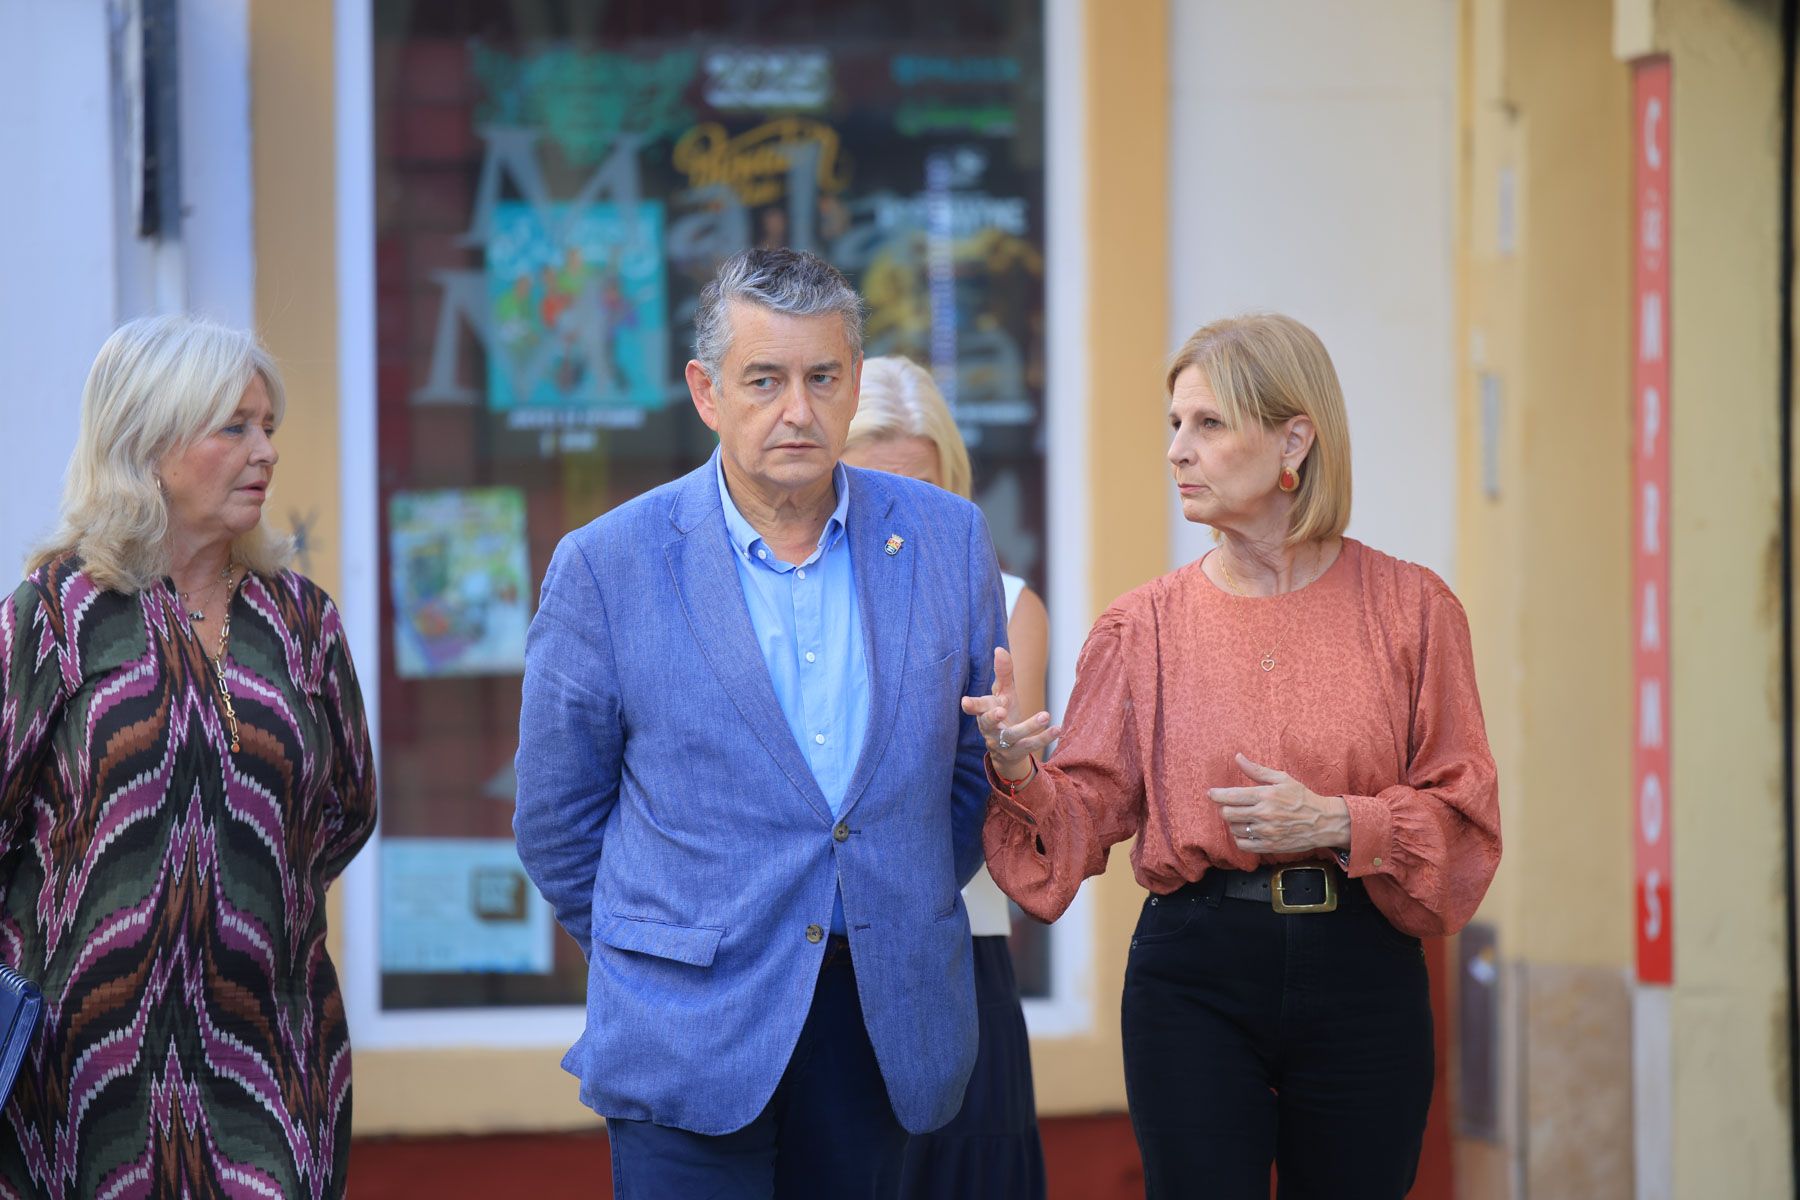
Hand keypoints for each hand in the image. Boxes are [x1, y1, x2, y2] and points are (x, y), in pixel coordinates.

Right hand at [961, 647, 1060, 782]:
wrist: (1007, 749)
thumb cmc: (1003, 713)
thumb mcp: (1003, 694)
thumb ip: (1003, 673)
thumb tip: (1000, 649)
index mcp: (984, 712)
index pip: (976, 708)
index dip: (970, 705)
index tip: (965, 702)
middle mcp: (990, 729)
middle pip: (988, 723)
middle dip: (993, 718)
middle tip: (1001, 711)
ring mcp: (1003, 742)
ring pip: (1013, 735)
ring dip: (1029, 726)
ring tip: (1045, 715)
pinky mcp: (1017, 752)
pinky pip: (1031, 745)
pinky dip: (1045, 737)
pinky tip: (1057, 729)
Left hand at [1207, 753, 1348, 855]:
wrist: (1322, 822)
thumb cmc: (1302, 798)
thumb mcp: (1282, 778)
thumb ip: (1257, 770)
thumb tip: (1238, 757)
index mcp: (1265, 795)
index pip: (1231, 796)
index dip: (1217, 795)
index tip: (1211, 793)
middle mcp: (1264, 814)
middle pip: (1228, 814)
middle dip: (1224, 808)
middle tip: (1229, 806)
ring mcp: (1266, 832)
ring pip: (1234, 829)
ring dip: (1232, 823)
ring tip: (1240, 817)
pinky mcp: (1269, 846)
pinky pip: (1243, 845)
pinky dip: (1239, 838)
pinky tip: (1245, 831)